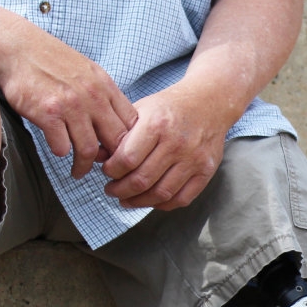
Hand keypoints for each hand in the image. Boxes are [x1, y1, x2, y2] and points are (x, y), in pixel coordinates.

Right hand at [0, 18, 138, 177]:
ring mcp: (71, 106)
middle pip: (116, 141)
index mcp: (105, 86)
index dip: (128, 143)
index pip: (131, 123)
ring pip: (89, 150)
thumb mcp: (86, 70)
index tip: (118, 153)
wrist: (15, 47)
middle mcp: (92, 96)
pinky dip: (61, 153)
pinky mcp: (48, 114)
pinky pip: (62, 147)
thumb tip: (113, 121)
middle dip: (111, 161)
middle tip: (103, 170)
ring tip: (78, 171)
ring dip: (84, 166)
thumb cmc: (48, 59)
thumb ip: (101, 94)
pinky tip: (57, 150)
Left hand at [100, 82, 240, 209]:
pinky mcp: (206, 171)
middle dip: (119, 190)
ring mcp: (194, 159)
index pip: (127, 159)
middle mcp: (177, 143)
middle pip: (141, 180)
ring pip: (160, 194)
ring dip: (138, 201)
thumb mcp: (141, 109)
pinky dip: (162, 205)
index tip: (107, 171)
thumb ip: (119, 133)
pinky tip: (149, 200)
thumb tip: (98, 157)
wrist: (209, 102)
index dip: (111, 171)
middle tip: (111, 189)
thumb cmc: (169, 107)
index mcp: (157, 124)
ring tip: (126, 198)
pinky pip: (181, 199)